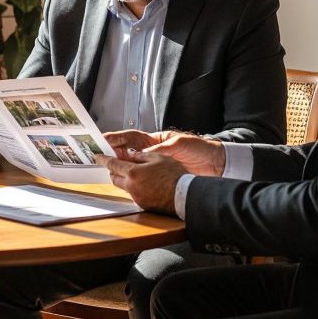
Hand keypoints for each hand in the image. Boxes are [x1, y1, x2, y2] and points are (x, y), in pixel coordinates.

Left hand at [98, 151, 186, 214]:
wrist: (184, 195)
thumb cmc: (173, 175)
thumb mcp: (158, 158)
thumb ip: (141, 156)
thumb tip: (130, 154)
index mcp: (133, 172)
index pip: (112, 164)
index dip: (103, 159)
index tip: (98, 157)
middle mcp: (131, 186)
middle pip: (114, 178)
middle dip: (113, 171)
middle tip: (117, 165)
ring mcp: (136, 197)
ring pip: (124, 187)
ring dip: (125, 180)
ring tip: (136, 174)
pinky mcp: (142, 205)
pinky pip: (134, 194)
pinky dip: (136, 188)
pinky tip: (147, 184)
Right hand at [104, 129, 224, 175]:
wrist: (216, 164)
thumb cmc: (199, 149)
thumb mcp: (178, 144)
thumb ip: (160, 149)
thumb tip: (142, 155)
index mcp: (156, 140)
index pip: (132, 137)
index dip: (117, 138)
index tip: (103, 139)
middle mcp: (153, 152)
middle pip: (128, 151)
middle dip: (113, 152)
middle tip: (101, 155)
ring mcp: (155, 164)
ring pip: (133, 165)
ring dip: (121, 165)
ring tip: (108, 167)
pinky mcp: (160, 177)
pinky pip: (142, 177)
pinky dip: (133, 178)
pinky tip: (125, 181)